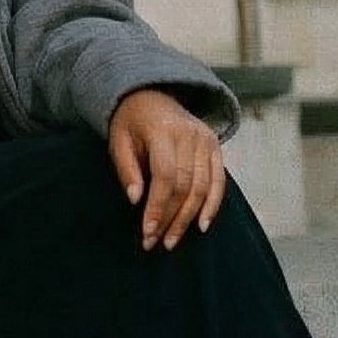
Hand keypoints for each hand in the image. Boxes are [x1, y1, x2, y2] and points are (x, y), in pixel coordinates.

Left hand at [107, 88, 226, 252]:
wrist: (152, 95)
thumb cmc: (130, 123)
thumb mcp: (118, 141)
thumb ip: (127, 170)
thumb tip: (136, 200)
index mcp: (163, 131)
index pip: (165, 176)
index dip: (157, 207)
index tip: (146, 232)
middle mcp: (190, 134)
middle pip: (185, 186)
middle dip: (170, 218)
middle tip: (155, 242)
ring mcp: (206, 139)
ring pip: (203, 187)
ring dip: (188, 218)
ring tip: (172, 240)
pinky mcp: (216, 145)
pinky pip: (218, 181)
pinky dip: (213, 205)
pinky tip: (202, 225)